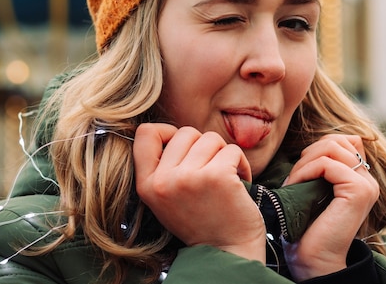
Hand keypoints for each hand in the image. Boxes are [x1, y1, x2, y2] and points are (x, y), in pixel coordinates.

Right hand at [133, 123, 265, 262]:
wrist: (228, 253)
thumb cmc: (202, 221)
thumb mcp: (168, 198)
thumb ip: (164, 168)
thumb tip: (174, 132)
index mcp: (147, 185)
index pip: (145, 133)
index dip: (167, 132)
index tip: (185, 148)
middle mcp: (164, 181)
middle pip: (185, 132)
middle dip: (203, 147)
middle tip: (210, 171)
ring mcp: (190, 178)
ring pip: (211, 138)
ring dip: (223, 155)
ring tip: (225, 179)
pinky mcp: (217, 176)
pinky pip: (232, 149)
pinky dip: (241, 164)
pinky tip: (239, 183)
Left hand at [282, 134, 378, 280]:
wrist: (314, 261)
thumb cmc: (308, 228)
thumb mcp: (315, 190)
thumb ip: (322, 168)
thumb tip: (310, 146)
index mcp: (361, 178)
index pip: (345, 140)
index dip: (319, 146)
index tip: (302, 169)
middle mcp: (368, 180)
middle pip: (337, 140)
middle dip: (309, 153)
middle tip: (294, 177)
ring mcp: (366, 185)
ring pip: (332, 147)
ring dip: (305, 162)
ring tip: (293, 182)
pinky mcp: (358, 191)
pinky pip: (327, 164)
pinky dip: (306, 171)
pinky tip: (296, 187)